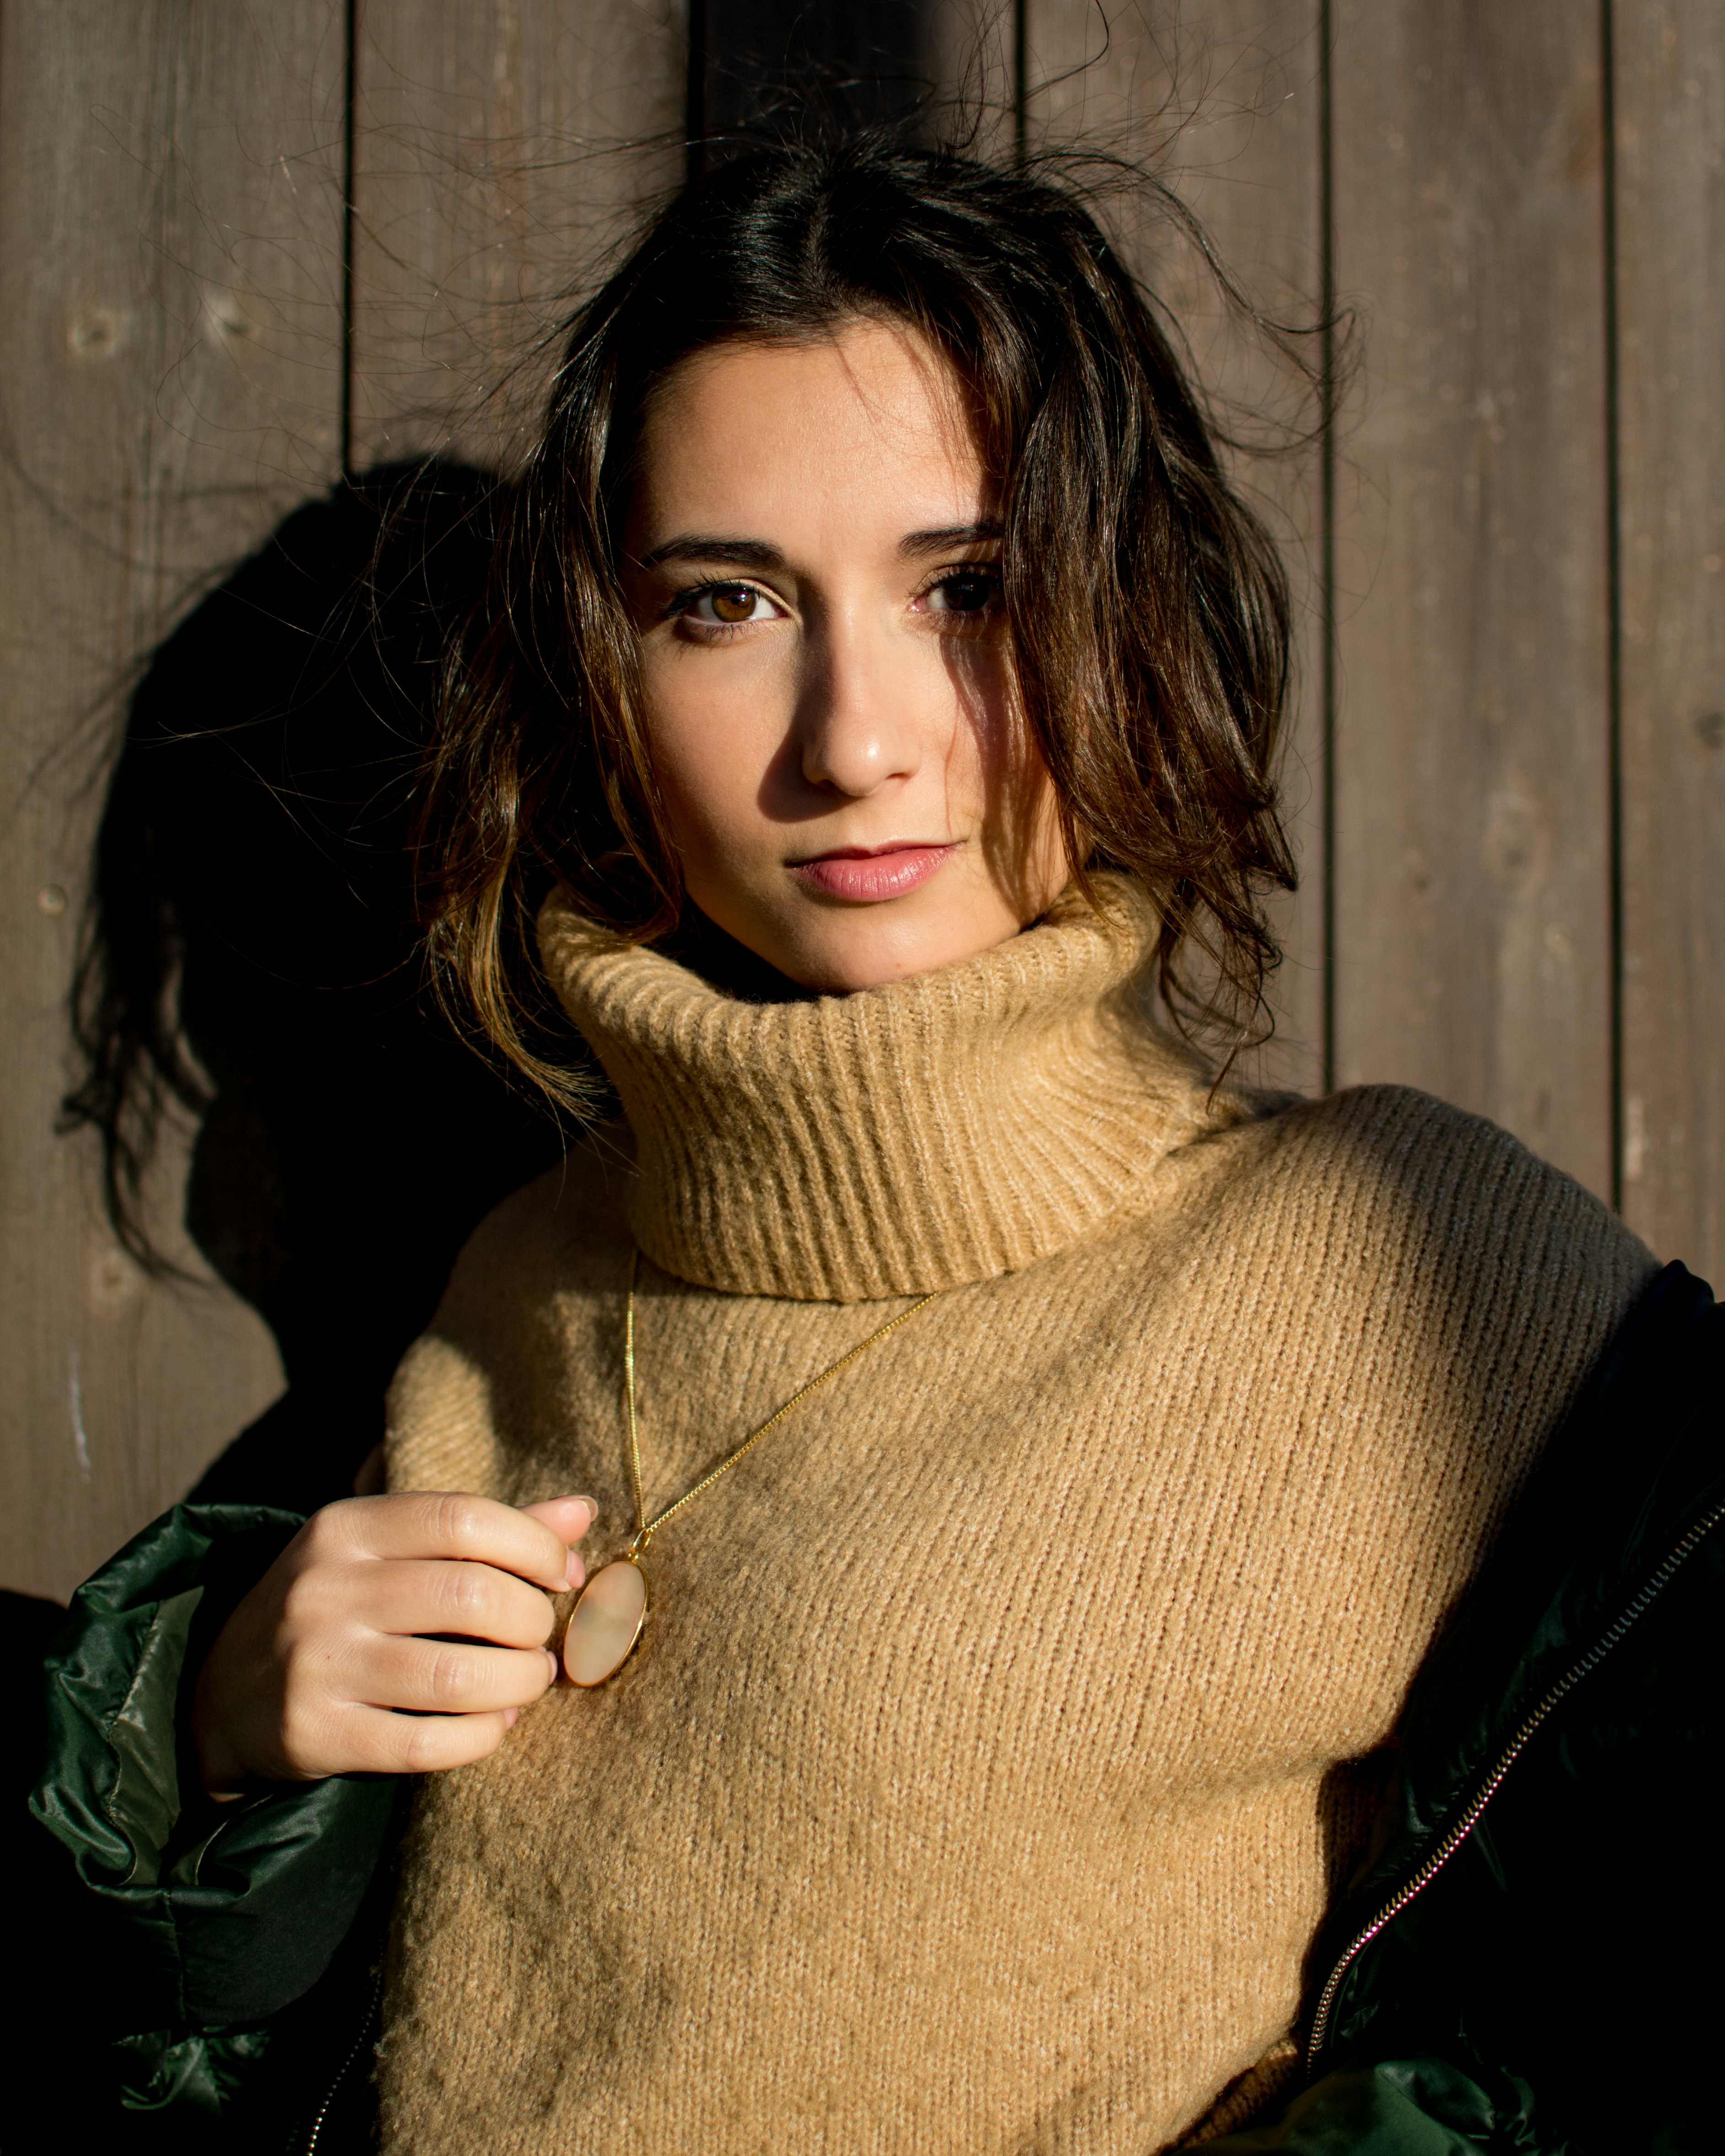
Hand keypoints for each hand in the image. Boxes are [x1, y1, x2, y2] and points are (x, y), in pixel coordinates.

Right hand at [191, 1491, 596, 1798]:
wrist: (220, 1695)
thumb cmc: (336, 1608)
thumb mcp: (387, 1551)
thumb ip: (483, 1530)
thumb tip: (581, 1511)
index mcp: (346, 1528)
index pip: (464, 1518)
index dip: (534, 1545)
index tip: (564, 1574)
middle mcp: (325, 1588)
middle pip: (471, 1596)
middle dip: (532, 1620)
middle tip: (542, 1636)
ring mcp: (316, 1664)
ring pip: (458, 1676)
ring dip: (520, 1681)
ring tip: (530, 1679)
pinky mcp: (314, 1735)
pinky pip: (428, 1744)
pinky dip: (483, 1736)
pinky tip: (496, 1724)